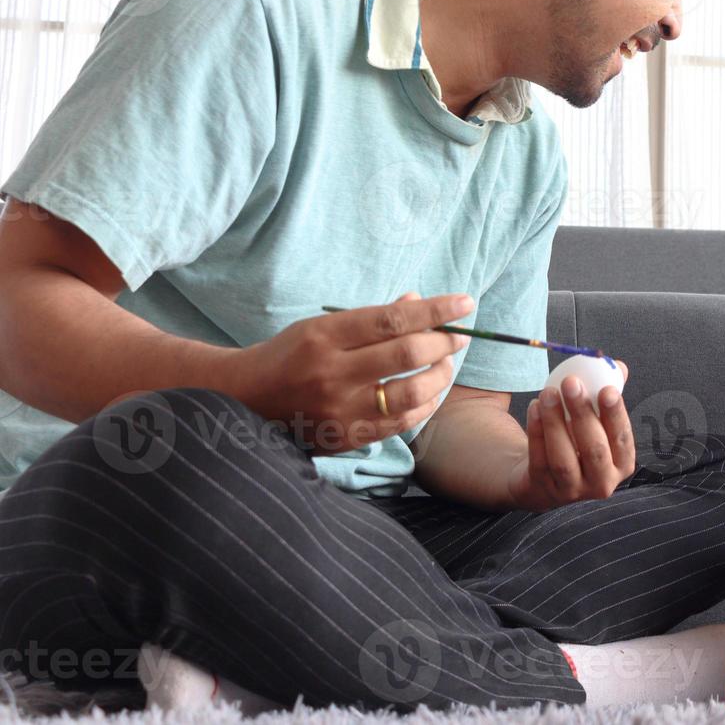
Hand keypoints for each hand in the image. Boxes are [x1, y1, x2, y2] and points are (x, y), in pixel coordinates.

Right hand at [229, 291, 472, 451]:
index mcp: (324, 336)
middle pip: (407, 355)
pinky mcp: (346, 438)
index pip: (393, 320)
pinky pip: (400, 423)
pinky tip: (432, 393)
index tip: (465, 303)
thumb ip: (373, 318)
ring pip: (410, 393)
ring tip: (446, 364)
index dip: (435, 310)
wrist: (244, 400)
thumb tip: (420, 302)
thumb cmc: (290, 355)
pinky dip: (425, 405)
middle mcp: (332, 374)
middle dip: (444, 343)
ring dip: (440, 376)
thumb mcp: (322, 325)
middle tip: (459, 336)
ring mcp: (340, 410)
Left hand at [507, 361, 635, 511]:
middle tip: (571, 383)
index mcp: (621, 464)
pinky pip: (539, 459)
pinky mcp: (542, 488)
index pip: (622, 439)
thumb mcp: (594, 418)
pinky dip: (536, 432)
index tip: (607, 390)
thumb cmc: (574, 441)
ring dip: (555, 422)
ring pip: (563, 458)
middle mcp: (601, 483)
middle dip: (583, 413)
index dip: (616, 415)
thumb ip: (607, 392)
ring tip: (548, 393)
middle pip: (594, 449)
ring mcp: (570, 491)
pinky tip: (534, 408)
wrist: (541, 475)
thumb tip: (618, 366)